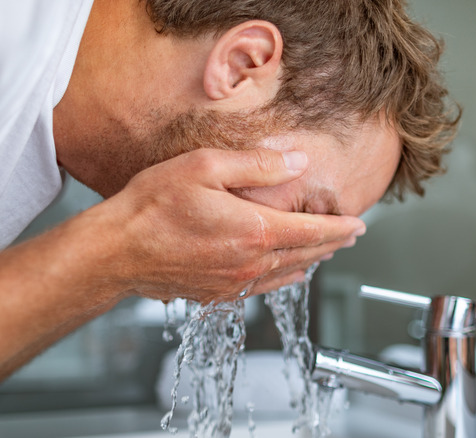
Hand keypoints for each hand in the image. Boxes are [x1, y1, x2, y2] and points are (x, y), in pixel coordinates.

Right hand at [92, 148, 364, 302]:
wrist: (116, 251)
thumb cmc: (153, 206)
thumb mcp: (206, 167)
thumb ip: (258, 165)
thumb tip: (298, 163)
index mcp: (254, 232)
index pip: (313, 232)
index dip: (340, 227)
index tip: (359, 224)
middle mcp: (250, 264)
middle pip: (305, 256)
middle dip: (331, 245)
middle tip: (349, 236)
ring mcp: (233, 284)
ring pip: (286, 275)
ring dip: (310, 262)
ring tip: (324, 252)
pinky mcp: (214, 295)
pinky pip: (261, 288)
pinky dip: (282, 278)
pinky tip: (286, 275)